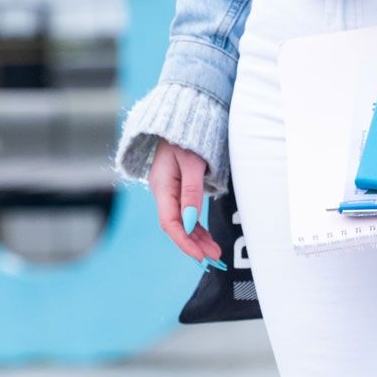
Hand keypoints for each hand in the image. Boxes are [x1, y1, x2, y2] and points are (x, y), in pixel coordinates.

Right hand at [148, 142, 225, 264]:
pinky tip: (206, 238)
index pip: (170, 222)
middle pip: (176, 225)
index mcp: (162, 186)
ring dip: (197, 238)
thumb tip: (190, 221)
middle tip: (214, 258)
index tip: (200, 256)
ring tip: (215, 252)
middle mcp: (164, 191)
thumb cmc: (187, 136)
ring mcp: (171, 190)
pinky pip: (186, 213)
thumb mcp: (192, 162)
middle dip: (193, 244)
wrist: (182, 117)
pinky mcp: (180, 188)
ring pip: (182, 221)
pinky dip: (196, 227)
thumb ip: (191, 191)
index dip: (184, 242)